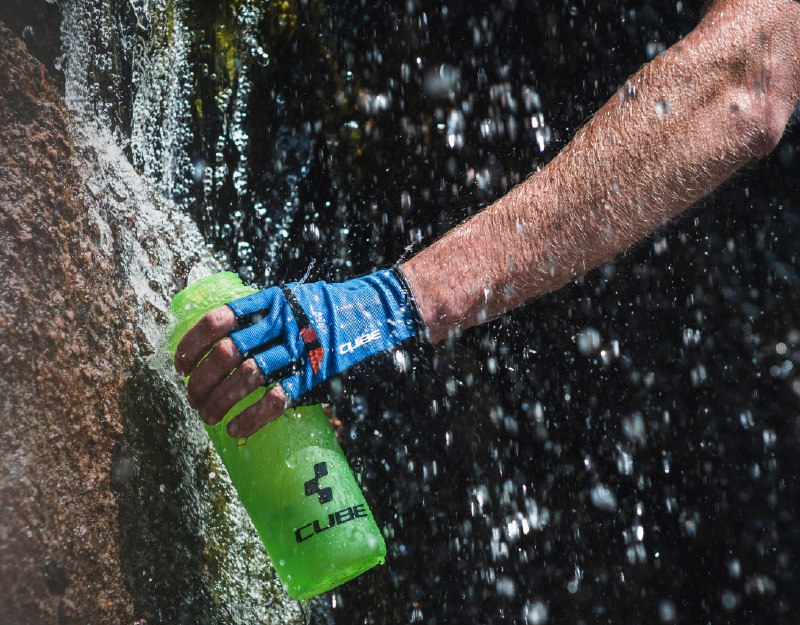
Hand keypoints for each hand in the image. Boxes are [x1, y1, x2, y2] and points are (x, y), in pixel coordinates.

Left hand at [174, 268, 420, 437]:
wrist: (374, 314)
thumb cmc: (328, 310)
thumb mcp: (292, 299)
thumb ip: (263, 315)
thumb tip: (222, 341)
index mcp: (270, 302)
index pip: (219, 320)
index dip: (192, 343)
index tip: (179, 364)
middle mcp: (281, 323)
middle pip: (226, 353)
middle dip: (201, 381)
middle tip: (191, 398)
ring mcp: (298, 349)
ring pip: (245, 378)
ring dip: (219, 402)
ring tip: (207, 416)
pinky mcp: (314, 374)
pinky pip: (275, 400)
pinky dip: (250, 419)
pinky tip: (236, 429)